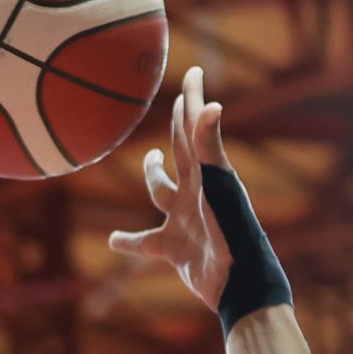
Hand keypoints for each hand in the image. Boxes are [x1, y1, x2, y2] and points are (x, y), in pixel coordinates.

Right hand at [108, 64, 231, 314]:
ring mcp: (184, 220)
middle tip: (177, 102)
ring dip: (154, 175)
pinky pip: (144, 242)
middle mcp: (196, 192)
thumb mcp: (218, 185)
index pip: (196, 127)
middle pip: (183, 151)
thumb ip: (210, 146)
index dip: (193, 99)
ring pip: (161, 192)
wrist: (238, 281)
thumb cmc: (232, 231)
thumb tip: (209, 105)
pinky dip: (128, 241)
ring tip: (150, 159)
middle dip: (179, 126)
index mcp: (208, 173)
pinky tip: (114, 241)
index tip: (194, 72)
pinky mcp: (174, 248)